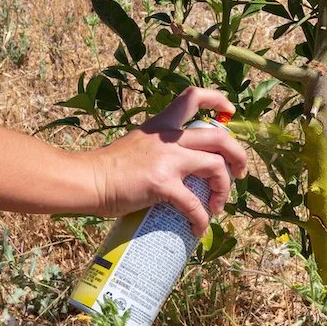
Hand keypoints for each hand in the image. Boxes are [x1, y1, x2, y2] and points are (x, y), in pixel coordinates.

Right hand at [80, 87, 247, 235]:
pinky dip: (201, 218)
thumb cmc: (108, 166)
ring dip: (224, 188)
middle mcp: (169, 138)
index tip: (230, 111)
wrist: (87, 180)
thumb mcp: (138, 142)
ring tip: (218, 205)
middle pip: (220, 137)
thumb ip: (160, 146)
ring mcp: (168, 160)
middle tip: (239, 173)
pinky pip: (194, 204)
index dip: (218, 100)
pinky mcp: (163, 184)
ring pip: (216, 167)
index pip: (194, 97)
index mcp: (162, 124)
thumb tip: (179, 164)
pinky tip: (198, 228)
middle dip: (238, 155)